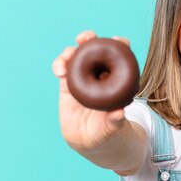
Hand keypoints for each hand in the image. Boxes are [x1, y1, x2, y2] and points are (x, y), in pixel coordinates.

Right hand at [52, 30, 131, 150]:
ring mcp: (82, 77)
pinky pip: (62, 68)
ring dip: (71, 50)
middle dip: (90, 38)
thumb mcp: (113, 128)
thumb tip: (119, 113)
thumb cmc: (107, 131)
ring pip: (76, 56)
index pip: (120, 55)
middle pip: (95, 48)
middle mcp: (100, 74)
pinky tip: (59, 71)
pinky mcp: (67, 84)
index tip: (117, 41)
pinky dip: (59, 64)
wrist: (89, 141)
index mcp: (117, 79)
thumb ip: (115, 121)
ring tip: (67, 58)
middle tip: (85, 39)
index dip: (119, 44)